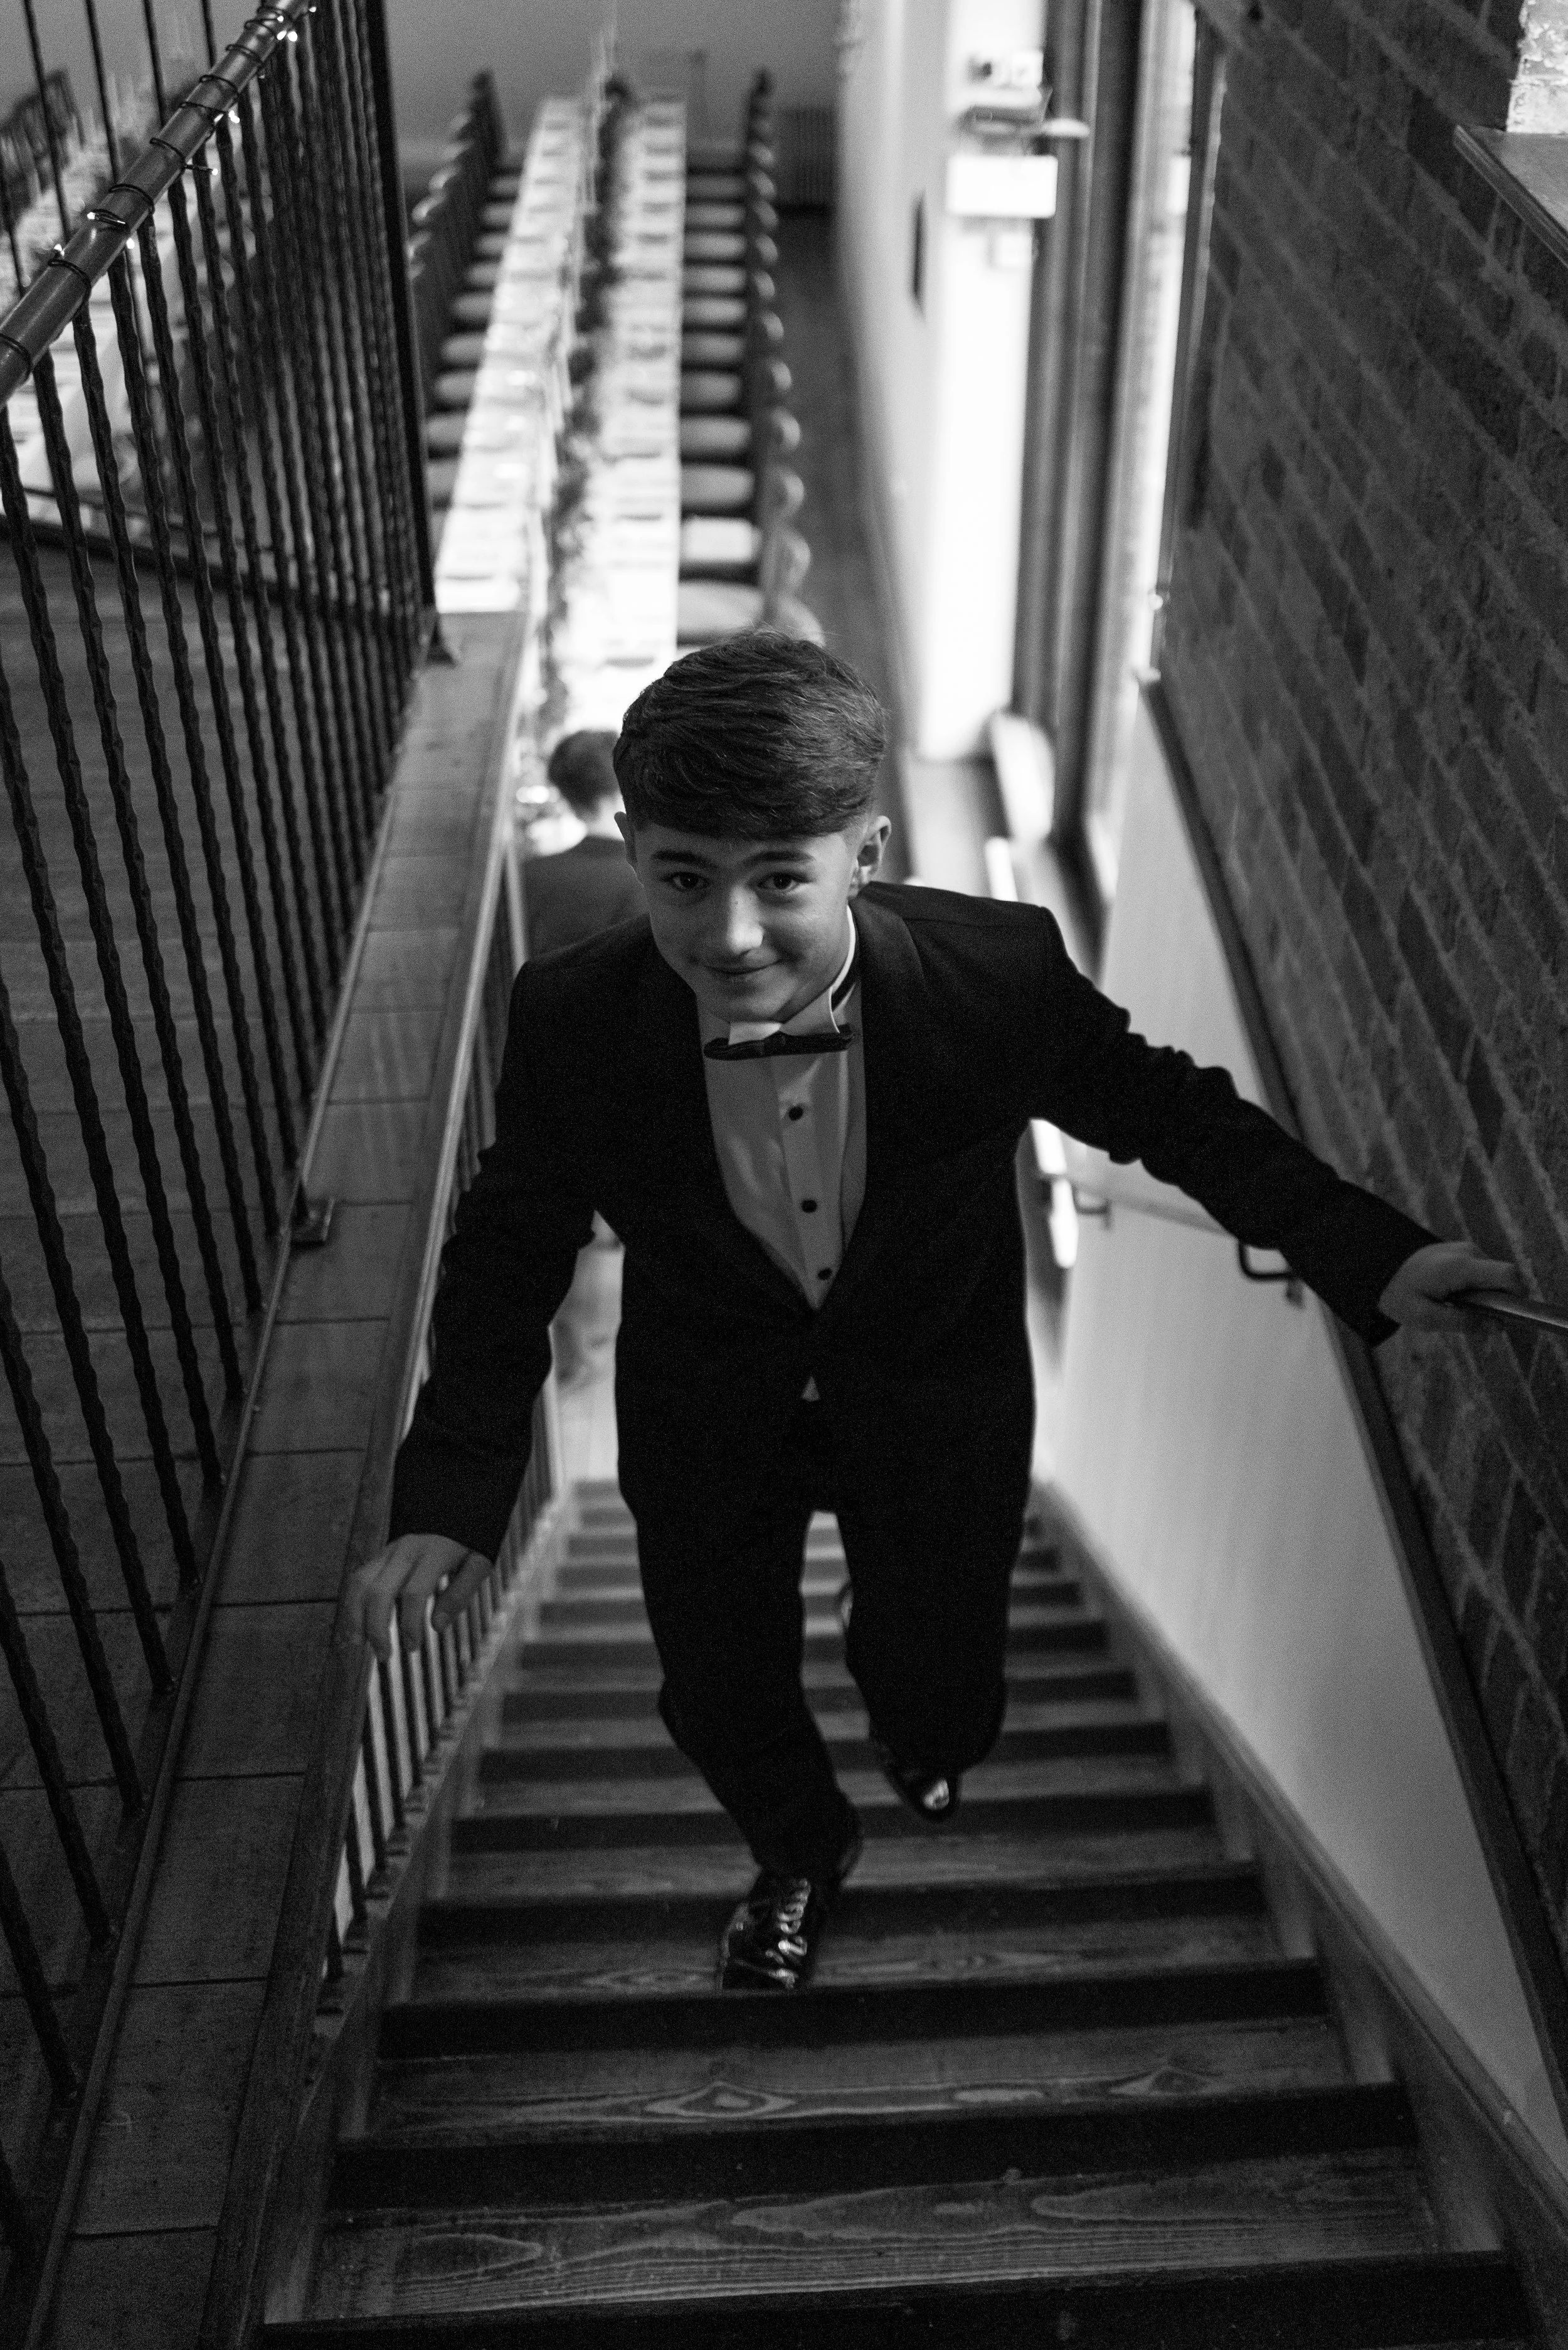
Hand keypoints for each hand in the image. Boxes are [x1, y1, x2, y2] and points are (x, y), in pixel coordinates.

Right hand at [346, 1532, 492, 1660]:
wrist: (454, 1509)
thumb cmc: (468, 1543)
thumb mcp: (478, 1564)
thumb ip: (460, 1594)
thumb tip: (437, 1626)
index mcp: (434, 1553)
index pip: (414, 1593)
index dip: (410, 1624)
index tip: (413, 1647)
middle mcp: (405, 1550)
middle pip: (379, 1591)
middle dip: (376, 1628)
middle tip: (384, 1656)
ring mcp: (388, 1551)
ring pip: (360, 1583)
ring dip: (355, 1617)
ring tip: (359, 1644)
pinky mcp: (379, 1556)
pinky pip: (358, 1580)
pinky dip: (353, 1605)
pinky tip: (357, 1628)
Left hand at [1377, 1240, 1521, 1332]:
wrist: (1378, 1268)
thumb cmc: (1398, 1293)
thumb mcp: (1425, 1318)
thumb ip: (1462, 1324)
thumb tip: (1497, 1328)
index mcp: (1460, 1267)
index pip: (1508, 1275)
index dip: (1517, 1297)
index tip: (1506, 1318)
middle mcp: (1468, 1253)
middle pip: (1504, 1279)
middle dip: (1498, 1303)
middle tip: (1474, 1321)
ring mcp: (1467, 1250)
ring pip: (1493, 1278)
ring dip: (1484, 1297)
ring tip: (1455, 1308)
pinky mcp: (1463, 1252)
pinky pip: (1482, 1274)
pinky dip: (1476, 1289)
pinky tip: (1454, 1298)